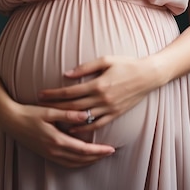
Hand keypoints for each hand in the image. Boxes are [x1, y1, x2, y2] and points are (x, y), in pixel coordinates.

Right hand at [0, 103, 115, 167]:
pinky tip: (83, 157)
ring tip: (100, 156)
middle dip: (97, 157)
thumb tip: (85, 115)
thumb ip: (68, 114)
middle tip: (110, 152)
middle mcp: (54, 150)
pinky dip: (78, 162)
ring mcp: (49, 154)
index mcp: (57, 139)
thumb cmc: (29, 113)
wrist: (10, 121)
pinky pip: (66, 163)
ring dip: (88, 161)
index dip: (99, 150)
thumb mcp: (48, 111)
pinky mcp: (46, 154)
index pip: (83, 149)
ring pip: (74, 163)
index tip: (111, 148)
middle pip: (81, 159)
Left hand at [38, 55, 154, 134]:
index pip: (70, 92)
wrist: (148, 76)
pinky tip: (73, 130)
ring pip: (83, 117)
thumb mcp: (105, 60)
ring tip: (52, 119)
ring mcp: (109, 108)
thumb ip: (84, 68)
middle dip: (55, 107)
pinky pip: (97, 124)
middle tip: (40, 107)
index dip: (53, 94)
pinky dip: (84, 128)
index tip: (41, 94)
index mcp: (98, 84)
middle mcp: (102, 99)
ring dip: (66, 119)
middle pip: (73, 106)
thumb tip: (66, 75)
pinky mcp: (115, 114)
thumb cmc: (126, 64)